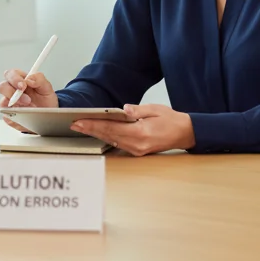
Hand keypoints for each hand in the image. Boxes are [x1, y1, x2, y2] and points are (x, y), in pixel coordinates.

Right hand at [0, 68, 57, 129]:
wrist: (49, 115)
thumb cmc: (45, 100)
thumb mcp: (47, 88)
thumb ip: (39, 79)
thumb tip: (29, 79)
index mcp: (19, 80)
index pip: (11, 74)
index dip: (15, 78)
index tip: (24, 85)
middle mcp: (12, 90)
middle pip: (2, 86)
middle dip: (13, 92)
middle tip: (27, 99)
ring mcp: (9, 103)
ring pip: (3, 102)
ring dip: (16, 106)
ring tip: (29, 108)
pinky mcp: (9, 115)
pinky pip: (6, 116)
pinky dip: (15, 116)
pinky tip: (24, 116)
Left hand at [70, 103, 194, 155]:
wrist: (185, 133)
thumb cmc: (171, 119)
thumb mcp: (155, 109)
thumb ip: (138, 110)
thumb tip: (124, 109)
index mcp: (141, 133)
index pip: (111, 128)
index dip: (94, 124)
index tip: (80, 121)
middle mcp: (137, 144)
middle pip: (108, 136)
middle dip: (90, 129)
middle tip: (74, 124)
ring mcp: (137, 150)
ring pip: (111, 141)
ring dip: (96, 134)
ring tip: (81, 127)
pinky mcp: (137, 151)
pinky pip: (117, 144)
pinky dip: (106, 137)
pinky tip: (97, 132)